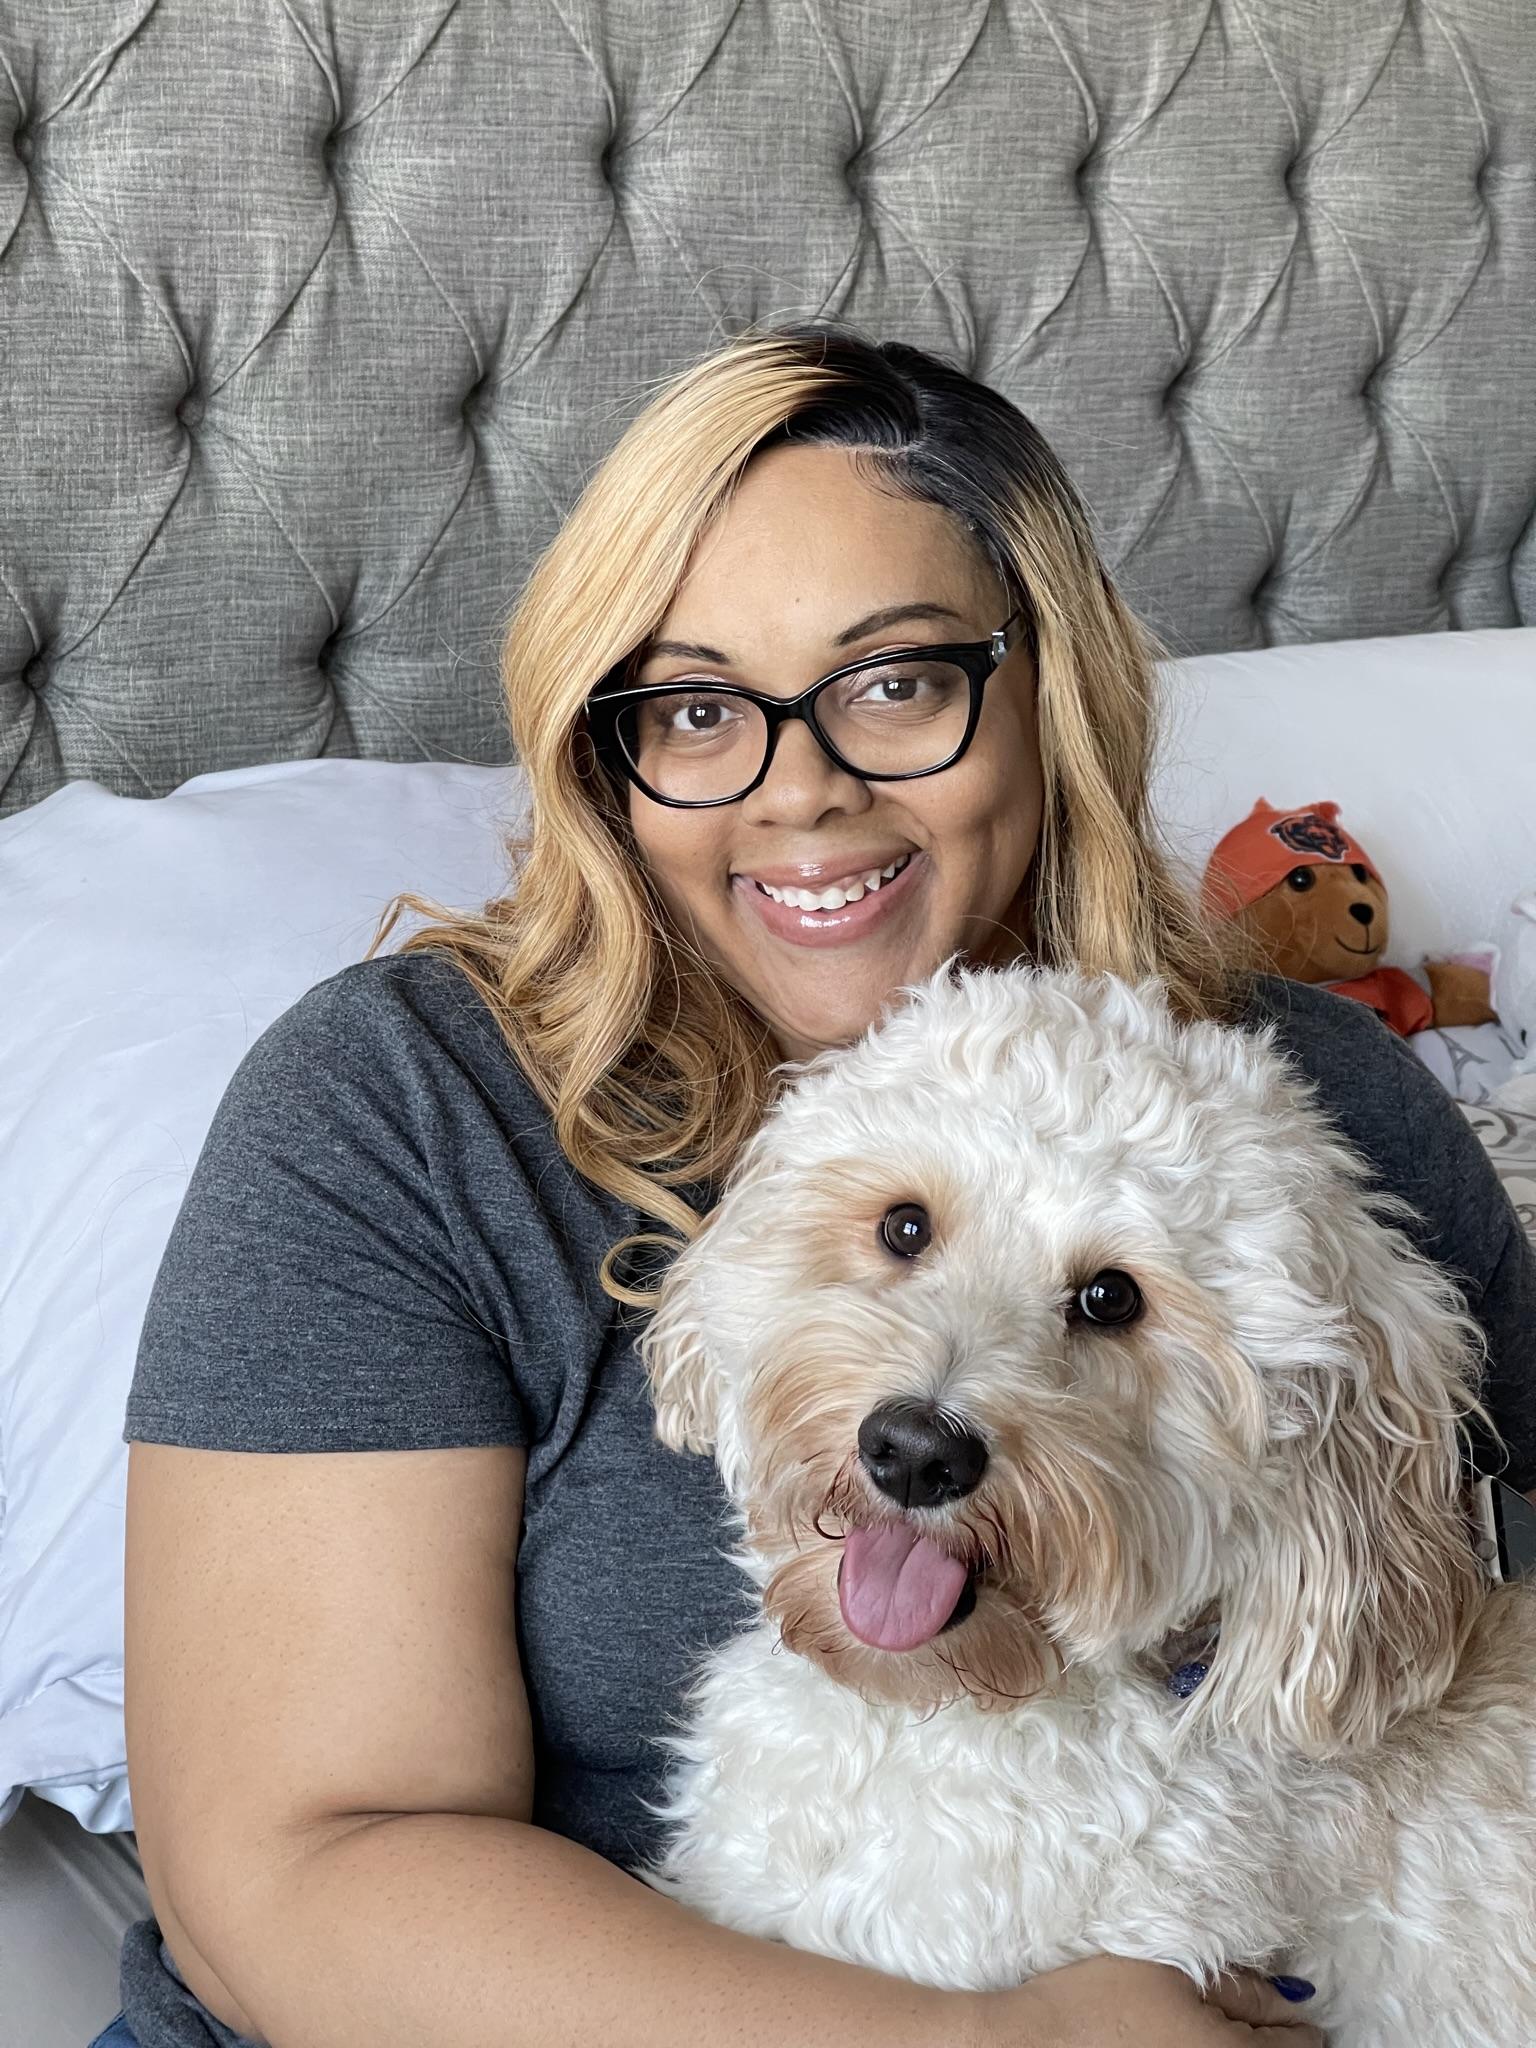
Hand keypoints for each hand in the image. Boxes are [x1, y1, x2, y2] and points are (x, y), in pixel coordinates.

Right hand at [971, 1956, 1323, 2044]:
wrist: (1036, 2044)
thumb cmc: (1100, 2002)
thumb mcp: (1175, 1972)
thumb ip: (1242, 1986)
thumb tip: (1294, 1998)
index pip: (1299, 2045)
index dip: (1291, 2017)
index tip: (1275, 1999)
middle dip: (1271, 2038)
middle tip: (1242, 2012)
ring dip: (1241, 2046)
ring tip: (1203, 2029)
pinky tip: (1183, 2043)